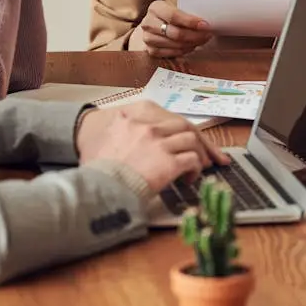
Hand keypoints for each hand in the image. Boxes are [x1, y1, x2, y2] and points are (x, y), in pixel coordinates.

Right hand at [76, 100, 229, 191]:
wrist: (94, 188)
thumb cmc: (96, 169)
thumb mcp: (105, 141)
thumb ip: (124, 133)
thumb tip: (135, 143)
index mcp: (135, 116)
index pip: (169, 118)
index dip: (183, 129)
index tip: (191, 138)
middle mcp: (148, 126)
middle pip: (185, 126)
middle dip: (201, 140)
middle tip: (211, 154)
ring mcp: (159, 143)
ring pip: (192, 140)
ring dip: (199, 154)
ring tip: (199, 167)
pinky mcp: (168, 161)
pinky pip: (192, 160)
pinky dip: (195, 169)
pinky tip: (189, 178)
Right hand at [138, 0, 211, 57]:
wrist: (156, 24)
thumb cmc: (173, 15)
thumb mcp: (178, 7)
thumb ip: (189, 10)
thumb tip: (210, 18)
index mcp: (156, 7)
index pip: (174, 16)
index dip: (191, 22)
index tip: (205, 25)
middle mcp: (148, 22)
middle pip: (175, 33)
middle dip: (195, 36)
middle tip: (208, 35)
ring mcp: (147, 38)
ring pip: (173, 45)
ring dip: (191, 44)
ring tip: (202, 40)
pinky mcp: (150, 50)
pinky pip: (170, 54)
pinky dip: (183, 51)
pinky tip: (192, 46)